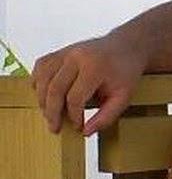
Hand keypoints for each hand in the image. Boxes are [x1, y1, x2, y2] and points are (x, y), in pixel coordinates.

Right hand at [30, 36, 144, 135]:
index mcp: (94, 68)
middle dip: (52, 112)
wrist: (125, 47)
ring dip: (42, 99)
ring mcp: (66, 51)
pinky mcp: (60, 51)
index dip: (74, 116)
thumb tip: (85, 132)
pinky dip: (38, 82)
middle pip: (55, 89)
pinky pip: (41, 66)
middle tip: (55, 128)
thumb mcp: (123, 98)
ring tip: (49, 115)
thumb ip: (106, 117)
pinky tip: (44, 95)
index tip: (78, 127)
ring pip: (43, 77)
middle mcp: (76, 57)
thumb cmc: (125, 73)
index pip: (75, 98)